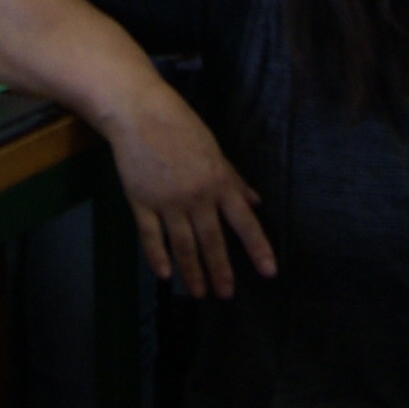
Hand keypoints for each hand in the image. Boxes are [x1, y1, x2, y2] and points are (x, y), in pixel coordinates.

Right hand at [103, 85, 278, 298]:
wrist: (139, 112)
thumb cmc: (179, 126)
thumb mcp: (214, 149)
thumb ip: (233, 179)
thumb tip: (255, 201)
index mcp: (218, 182)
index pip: (244, 222)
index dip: (258, 248)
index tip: (269, 271)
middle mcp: (197, 195)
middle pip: (212, 241)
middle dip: (220, 271)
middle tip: (226, 295)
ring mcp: (167, 200)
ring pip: (183, 245)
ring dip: (192, 272)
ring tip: (198, 293)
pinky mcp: (141, 201)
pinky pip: (150, 235)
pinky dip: (157, 256)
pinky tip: (165, 274)